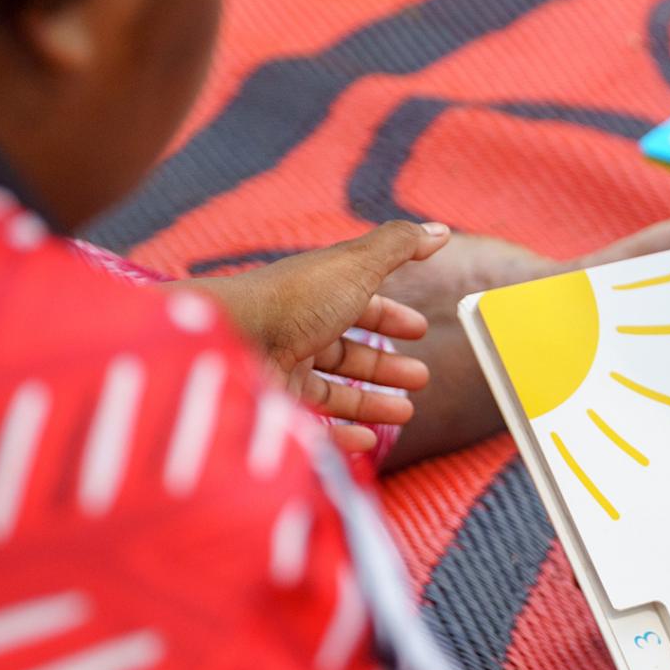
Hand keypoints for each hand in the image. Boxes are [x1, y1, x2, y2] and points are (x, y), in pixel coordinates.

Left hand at [187, 221, 448, 450]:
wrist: (229, 340)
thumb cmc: (296, 298)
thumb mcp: (356, 264)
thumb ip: (399, 247)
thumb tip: (441, 229)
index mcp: (316, 295)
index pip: (357, 305)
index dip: (389, 316)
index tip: (419, 330)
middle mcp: (296, 332)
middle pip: (346, 351)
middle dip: (385, 364)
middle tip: (421, 378)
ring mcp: (282, 373)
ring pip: (334, 391)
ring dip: (373, 401)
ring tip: (407, 411)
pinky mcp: (273, 412)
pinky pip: (313, 428)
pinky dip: (344, 434)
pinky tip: (370, 440)